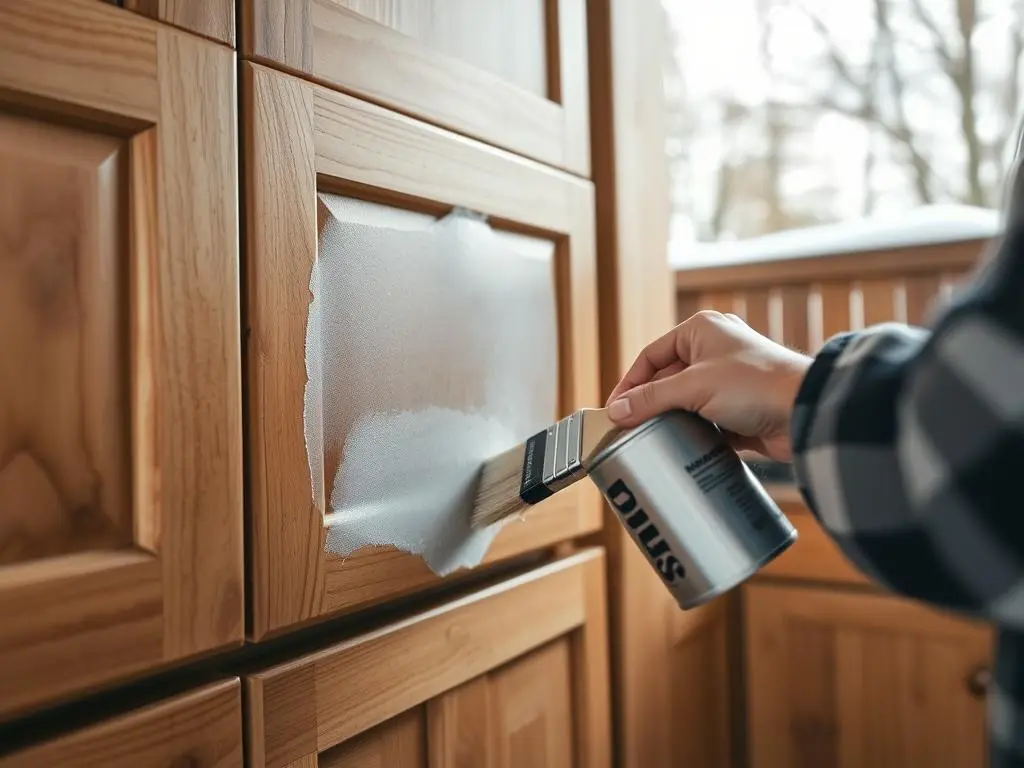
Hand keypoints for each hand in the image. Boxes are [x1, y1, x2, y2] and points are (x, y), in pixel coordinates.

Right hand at [605, 310, 811, 461]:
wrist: (805, 411)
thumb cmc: (756, 384)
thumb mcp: (694, 386)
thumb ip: (652, 398)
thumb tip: (618, 411)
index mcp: (701, 330)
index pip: (651, 355)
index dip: (630, 383)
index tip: (614, 409)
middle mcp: (714, 350)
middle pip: (666, 379)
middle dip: (649, 403)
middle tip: (628, 428)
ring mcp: (728, 381)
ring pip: (685, 402)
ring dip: (670, 420)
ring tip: (649, 440)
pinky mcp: (739, 409)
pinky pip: (704, 421)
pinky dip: (691, 433)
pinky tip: (678, 447)